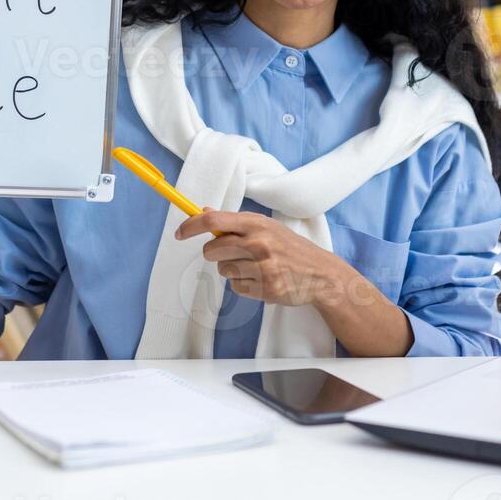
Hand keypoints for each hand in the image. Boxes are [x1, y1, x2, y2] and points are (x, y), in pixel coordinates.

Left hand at [175, 207, 353, 306]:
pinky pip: (236, 288)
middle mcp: (259, 243)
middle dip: (213, 254)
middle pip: (212, 250)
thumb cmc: (290, 248)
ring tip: (255, 267)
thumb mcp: (267, 227)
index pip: (214, 221)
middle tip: (230, 255)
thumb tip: (203, 211)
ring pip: (223, 270)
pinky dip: (244, 285)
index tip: (179, 233)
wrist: (321, 273)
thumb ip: (236, 221)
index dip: (191, 226)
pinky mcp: (266, 288)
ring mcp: (263, 267)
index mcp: (257, 223)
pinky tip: (262, 280)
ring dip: (233, 270)